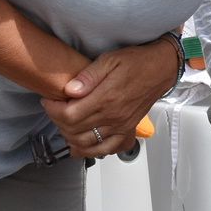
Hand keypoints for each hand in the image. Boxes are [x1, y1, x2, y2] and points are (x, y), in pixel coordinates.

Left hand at [40, 38, 176, 157]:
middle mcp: (114, 116)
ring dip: (70, 137)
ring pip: (87, 143)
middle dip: (58, 121)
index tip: (49, 101)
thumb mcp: (110, 59)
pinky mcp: (128, 130)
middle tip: (55, 109)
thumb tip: (69, 90)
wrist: (161, 69)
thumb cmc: (137, 62)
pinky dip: (91, 151)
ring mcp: (121, 126)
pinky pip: (107, 149)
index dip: (52, 110)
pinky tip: (82, 143)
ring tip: (65, 123)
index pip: (69, 115)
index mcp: (106, 98)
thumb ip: (88, 75)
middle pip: (74, 130)